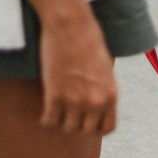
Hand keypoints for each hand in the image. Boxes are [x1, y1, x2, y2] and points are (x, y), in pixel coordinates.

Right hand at [37, 8, 117, 134]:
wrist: (71, 26)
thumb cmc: (88, 41)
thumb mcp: (105, 69)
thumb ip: (103, 90)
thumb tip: (95, 105)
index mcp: (111, 95)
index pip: (107, 128)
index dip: (95, 126)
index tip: (86, 120)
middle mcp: (96, 102)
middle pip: (85, 131)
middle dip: (77, 124)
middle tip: (68, 114)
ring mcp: (75, 100)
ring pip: (67, 128)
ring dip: (61, 122)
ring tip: (57, 111)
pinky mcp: (55, 95)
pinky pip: (49, 121)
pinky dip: (46, 119)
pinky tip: (46, 111)